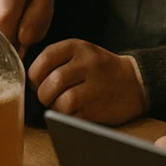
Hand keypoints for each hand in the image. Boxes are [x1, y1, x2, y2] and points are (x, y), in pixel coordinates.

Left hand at [28, 39, 145, 125]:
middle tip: (47, 97)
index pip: (46, 58)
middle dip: (43, 94)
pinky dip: (68, 117)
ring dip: (55, 108)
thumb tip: (29, 79)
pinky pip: (75, 116)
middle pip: (52, 82)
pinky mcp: (100, 108)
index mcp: (77, 47)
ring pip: (63, 101)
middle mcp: (87, 64)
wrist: (135, 81)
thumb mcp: (80, 53)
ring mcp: (96, 86)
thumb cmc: (99, 68)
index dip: (35, 73)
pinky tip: (73, 112)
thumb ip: (56, 60)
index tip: (36, 81)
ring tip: (60, 105)